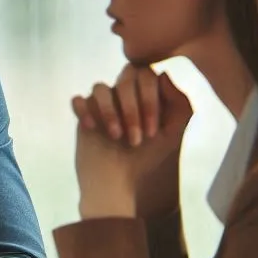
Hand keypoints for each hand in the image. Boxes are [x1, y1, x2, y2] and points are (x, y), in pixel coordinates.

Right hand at [72, 66, 192, 219]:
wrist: (119, 183)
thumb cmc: (146, 159)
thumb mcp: (173, 133)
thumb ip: (179, 103)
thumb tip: (162, 75)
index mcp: (145, 94)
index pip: (146, 74)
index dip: (150, 99)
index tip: (152, 131)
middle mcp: (122, 94)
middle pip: (125, 77)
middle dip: (133, 108)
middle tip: (136, 139)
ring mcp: (101, 104)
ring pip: (100, 87)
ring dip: (110, 112)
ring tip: (116, 137)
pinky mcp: (82, 115)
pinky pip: (78, 100)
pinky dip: (85, 112)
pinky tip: (92, 129)